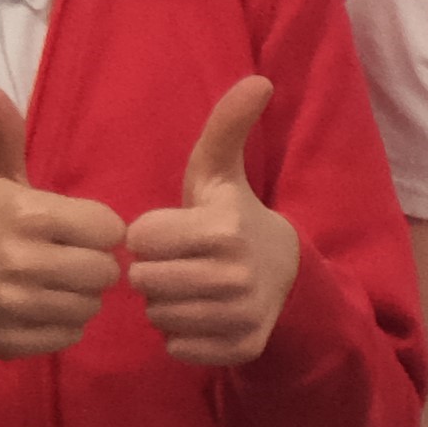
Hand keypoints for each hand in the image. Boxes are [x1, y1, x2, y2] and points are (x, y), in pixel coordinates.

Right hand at [0, 85, 125, 357]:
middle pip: (104, 272)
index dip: (100, 229)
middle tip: (71, 259)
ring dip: (81, 296)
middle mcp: (20, 260)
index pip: (108, 229)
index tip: (79, 229)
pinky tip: (42, 307)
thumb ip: (5, 133)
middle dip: (94, 264)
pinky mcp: (9, 341)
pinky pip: (67, 336)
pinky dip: (62, 325)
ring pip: (89, 307)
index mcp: (26, 214)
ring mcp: (12, 305)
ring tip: (56, 283)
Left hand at [122, 77, 304, 366]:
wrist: (286, 272)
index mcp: (223, 229)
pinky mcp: (241, 346)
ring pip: (159, 316)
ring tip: (186, 286)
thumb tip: (259, 79)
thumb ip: (226, 127)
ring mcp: (240, 315)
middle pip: (146, 281)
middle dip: (153, 271)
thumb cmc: (234, 216)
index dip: (149, 234)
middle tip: (176, 262)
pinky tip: (199, 314)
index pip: (141, 238)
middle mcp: (234, 274)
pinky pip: (177, 347)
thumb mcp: (222, 173)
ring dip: (164, 303)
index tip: (170, 232)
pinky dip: (181, 335)